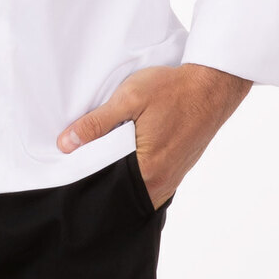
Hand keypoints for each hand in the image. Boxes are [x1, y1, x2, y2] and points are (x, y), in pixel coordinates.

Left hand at [56, 62, 252, 209]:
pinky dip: (135, 173)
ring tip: (104, 155)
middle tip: (85, 159)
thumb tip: (66, 144)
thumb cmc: (172, 90)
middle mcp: (160, 184)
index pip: (105, 187)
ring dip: (119, 175)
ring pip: (134, 188)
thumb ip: (97, 123)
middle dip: (101, 178)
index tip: (69, 166)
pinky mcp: (177, 172)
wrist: (212, 87)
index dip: (85, 175)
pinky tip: (126, 156)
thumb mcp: (129, 99)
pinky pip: (149, 183)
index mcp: (146, 170)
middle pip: (119, 191)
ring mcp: (171, 180)